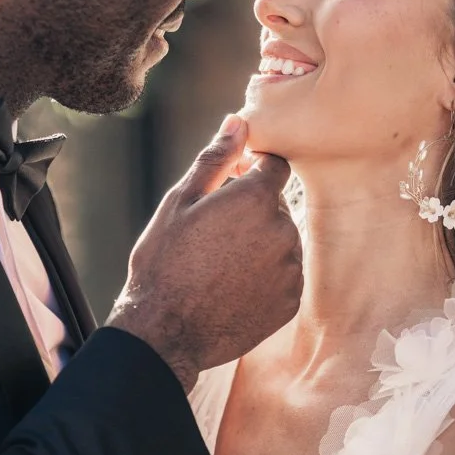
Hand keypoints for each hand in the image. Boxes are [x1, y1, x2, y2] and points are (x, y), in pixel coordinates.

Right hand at [107, 115, 302, 391]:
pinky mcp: (290, 302)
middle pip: (276, 206)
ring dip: (258, 244)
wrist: (164, 332)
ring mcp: (290, 269)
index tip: (228, 188)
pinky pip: (283, 276)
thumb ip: (216, 159)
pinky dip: (264, 277)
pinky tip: (230, 287)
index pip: (275, 166)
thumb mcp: (181, 201)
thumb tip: (239, 122)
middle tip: (210, 235)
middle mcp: (283, 231)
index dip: (252, 172)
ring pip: (281, 241)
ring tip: (217, 265)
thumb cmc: (164, 261)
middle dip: (250, 212)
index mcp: (256, 199)